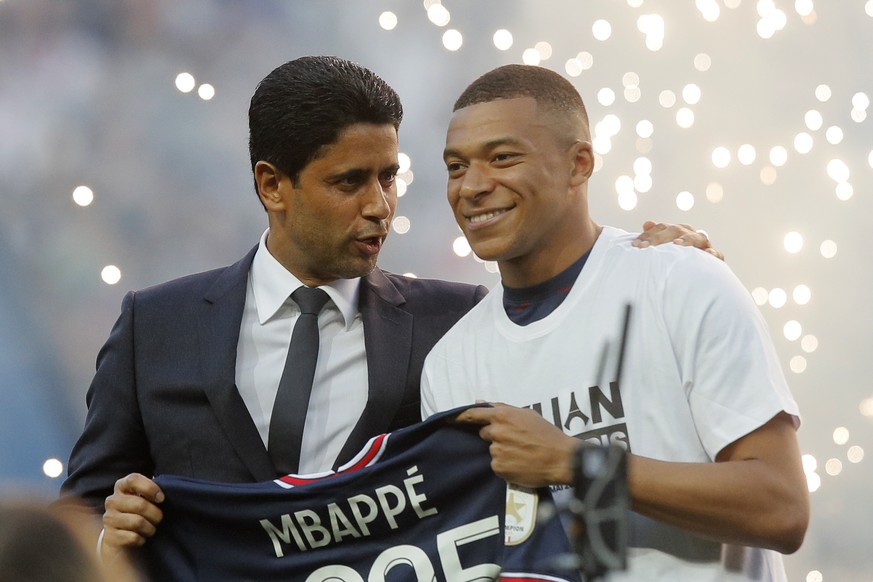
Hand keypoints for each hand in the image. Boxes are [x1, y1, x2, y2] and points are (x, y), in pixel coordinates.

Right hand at [101, 473, 163, 559]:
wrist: (121, 540)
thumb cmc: (138, 514)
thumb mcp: (144, 499)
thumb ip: (151, 492)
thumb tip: (162, 495)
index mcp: (122, 487)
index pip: (133, 479)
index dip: (150, 487)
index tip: (161, 498)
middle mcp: (112, 501)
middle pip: (140, 504)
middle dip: (156, 514)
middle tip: (159, 519)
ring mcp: (109, 518)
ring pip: (137, 522)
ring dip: (150, 528)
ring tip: (151, 529)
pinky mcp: (110, 536)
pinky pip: (133, 537)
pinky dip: (142, 539)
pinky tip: (141, 538)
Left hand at [454, 403, 577, 487]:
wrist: (560, 458)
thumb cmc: (546, 434)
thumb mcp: (526, 414)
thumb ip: (501, 407)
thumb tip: (479, 402)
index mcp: (502, 416)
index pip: (473, 415)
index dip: (459, 416)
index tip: (447, 418)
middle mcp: (496, 432)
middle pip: (486, 433)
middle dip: (496, 436)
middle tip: (516, 440)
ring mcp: (496, 451)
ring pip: (493, 450)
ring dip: (503, 451)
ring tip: (522, 453)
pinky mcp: (499, 467)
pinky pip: (497, 464)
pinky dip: (506, 464)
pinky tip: (520, 463)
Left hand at [632, 221, 724, 260]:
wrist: (700, 273)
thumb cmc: (677, 259)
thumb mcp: (665, 248)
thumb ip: (656, 236)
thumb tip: (647, 223)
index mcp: (678, 231)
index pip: (662, 227)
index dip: (648, 235)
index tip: (635, 245)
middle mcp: (691, 235)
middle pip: (676, 230)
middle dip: (659, 238)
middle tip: (644, 247)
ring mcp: (704, 245)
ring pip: (697, 238)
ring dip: (687, 240)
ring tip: (676, 244)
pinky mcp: (715, 258)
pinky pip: (716, 254)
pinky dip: (712, 253)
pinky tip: (707, 254)